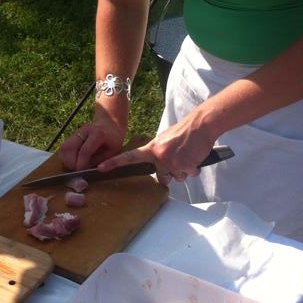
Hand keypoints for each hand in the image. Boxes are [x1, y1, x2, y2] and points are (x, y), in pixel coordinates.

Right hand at [60, 119, 125, 170]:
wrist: (110, 125)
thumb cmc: (113, 141)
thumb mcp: (113, 152)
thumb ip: (101, 161)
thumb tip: (88, 171)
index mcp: (98, 134)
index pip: (84, 151)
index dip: (81, 164)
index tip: (82, 173)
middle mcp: (84, 130)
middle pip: (69, 148)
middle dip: (70, 163)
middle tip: (76, 172)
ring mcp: (77, 131)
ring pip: (64, 148)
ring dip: (66, 161)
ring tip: (74, 168)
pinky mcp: (72, 135)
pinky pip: (64, 148)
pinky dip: (66, 157)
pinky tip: (72, 163)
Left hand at [94, 115, 216, 184]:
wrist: (201, 125)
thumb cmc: (183, 132)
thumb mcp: (164, 139)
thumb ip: (156, 153)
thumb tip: (158, 168)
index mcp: (151, 148)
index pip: (129, 157)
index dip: (114, 163)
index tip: (101, 168)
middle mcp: (160, 156)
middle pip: (162, 177)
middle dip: (170, 173)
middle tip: (177, 158)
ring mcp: (173, 162)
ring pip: (177, 177)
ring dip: (182, 170)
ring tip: (186, 155)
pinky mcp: (187, 166)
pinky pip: (189, 174)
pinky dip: (193, 168)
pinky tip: (194, 156)